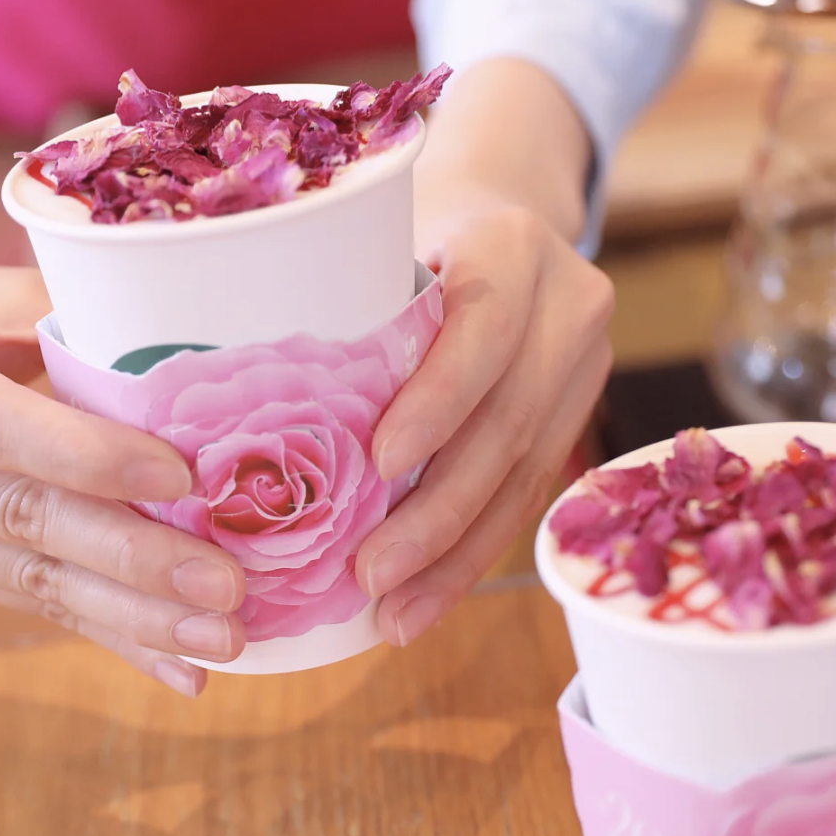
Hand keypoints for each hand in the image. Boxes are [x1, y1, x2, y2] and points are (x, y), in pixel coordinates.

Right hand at [0, 175, 246, 696]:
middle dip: (132, 562)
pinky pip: (22, 602)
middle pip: (17, 519)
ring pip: (26, 579)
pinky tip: (175, 666)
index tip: (182, 479)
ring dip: (133, 617)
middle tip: (227, 587)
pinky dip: (105, 634)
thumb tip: (176, 354)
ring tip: (222, 636)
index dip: (87, 457)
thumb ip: (51, 314)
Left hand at [356, 200, 612, 645]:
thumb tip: (250, 409)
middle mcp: (570, 306)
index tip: (380, 462)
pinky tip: (429, 598)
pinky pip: (527, 494)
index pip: (484, 330)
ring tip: (394, 611)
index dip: (438, 402)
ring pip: (522, 475)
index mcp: (515, 245)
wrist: (508, 225)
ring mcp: (585, 366)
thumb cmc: (414, 231)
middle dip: (437, 511)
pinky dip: (473, 551)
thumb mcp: (384, 239)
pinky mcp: (578, 415)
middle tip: (370, 573)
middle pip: (507, 423)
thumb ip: (352, 305)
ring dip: (454, 554)